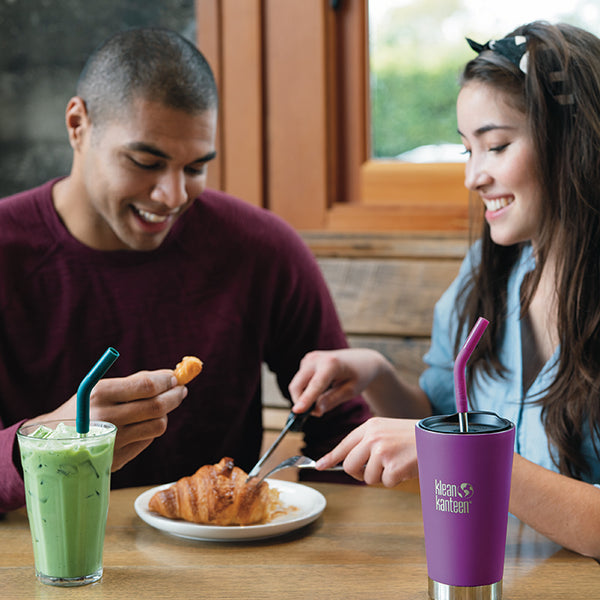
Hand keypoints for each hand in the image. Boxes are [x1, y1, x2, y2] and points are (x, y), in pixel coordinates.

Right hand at [35, 370, 186, 470]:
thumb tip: (171, 376)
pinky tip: (143, 424)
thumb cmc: (85, 408)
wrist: (53, 441)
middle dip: (175, 396)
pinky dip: (151, 430)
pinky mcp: (116, 459)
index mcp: (99, 394)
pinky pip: (147, 441)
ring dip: (164, 414)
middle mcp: (105, 418)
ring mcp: (111, 441)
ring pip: (157, 426)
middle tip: (180, 390)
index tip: (176, 378)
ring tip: (160, 407)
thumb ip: (136, 382)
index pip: (146, 386)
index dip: (167, 381)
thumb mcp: (102, 389)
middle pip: (156, 407)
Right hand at [289, 348, 384, 415]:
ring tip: (323, 400)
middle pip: (297, 385)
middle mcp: (316, 358)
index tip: (296, 412)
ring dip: (303, 397)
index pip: (315, 385)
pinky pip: (300, 380)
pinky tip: (322, 389)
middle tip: (316, 413)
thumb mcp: (350, 391)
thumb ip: (332, 400)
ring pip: (297, 384)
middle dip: (301, 402)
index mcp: (331, 364)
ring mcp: (310, 358)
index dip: (305, 399)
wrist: (361, 360)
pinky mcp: (306, 360)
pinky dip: (305, 390)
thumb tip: (315, 411)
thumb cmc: (359, 376)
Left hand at [315, 417, 418, 486]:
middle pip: (350, 466)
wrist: (437, 437)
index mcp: (370, 427)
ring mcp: (382, 452)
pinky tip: (405, 467)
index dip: (331, 457)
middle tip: (374, 471)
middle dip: (358, 473)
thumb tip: (349, 462)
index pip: (344, 444)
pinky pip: (385, 483)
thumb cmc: (412, 436)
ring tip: (397, 462)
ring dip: (382, 476)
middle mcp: (372, 438)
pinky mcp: (392, 466)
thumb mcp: (386, 430)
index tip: (320, 465)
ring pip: (368, 478)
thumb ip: (368, 442)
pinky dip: (396, 480)